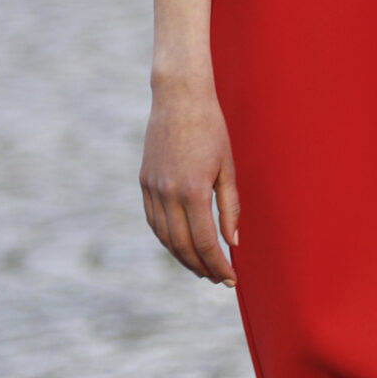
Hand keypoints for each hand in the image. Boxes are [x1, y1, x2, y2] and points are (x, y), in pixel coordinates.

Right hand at [141, 79, 239, 284]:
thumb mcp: (227, 168)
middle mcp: (169, 194)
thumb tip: (233, 242)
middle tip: (218, 278)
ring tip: (201, 268)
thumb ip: (230, 207)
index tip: (230, 278)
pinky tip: (180, 246)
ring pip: (165, 237)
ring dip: (183, 258)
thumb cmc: (211, 129)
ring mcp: (152, 188)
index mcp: (194, 191)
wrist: (178, 99)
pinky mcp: (144, 182)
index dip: (218, 264)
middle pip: (182, 246)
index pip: (205, 242)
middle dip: (201, 267)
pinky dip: (166, 239)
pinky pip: (153, 221)